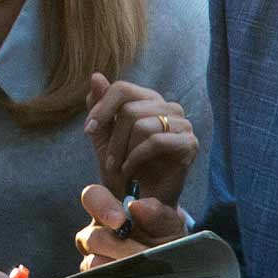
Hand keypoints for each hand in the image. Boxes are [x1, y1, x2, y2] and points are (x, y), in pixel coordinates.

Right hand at [74, 183, 187, 270]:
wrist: (175, 266)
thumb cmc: (167, 238)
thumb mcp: (170, 225)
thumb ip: (158, 213)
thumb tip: (137, 206)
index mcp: (111, 211)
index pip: (92, 197)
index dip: (102, 207)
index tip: (121, 221)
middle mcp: (97, 234)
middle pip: (92, 237)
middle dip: (120, 247)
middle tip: (144, 254)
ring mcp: (95, 260)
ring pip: (93, 264)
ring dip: (120, 268)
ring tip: (146, 271)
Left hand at [83, 74, 197, 205]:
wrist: (141, 201)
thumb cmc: (124, 168)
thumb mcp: (105, 138)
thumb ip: (101, 108)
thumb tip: (96, 75)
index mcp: (149, 101)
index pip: (122, 89)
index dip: (102, 108)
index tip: (88, 130)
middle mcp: (169, 107)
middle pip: (129, 109)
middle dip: (112, 139)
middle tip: (109, 162)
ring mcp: (182, 124)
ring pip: (141, 125)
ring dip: (123, 151)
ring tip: (121, 169)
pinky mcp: (189, 143)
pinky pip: (155, 141)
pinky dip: (136, 158)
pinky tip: (130, 171)